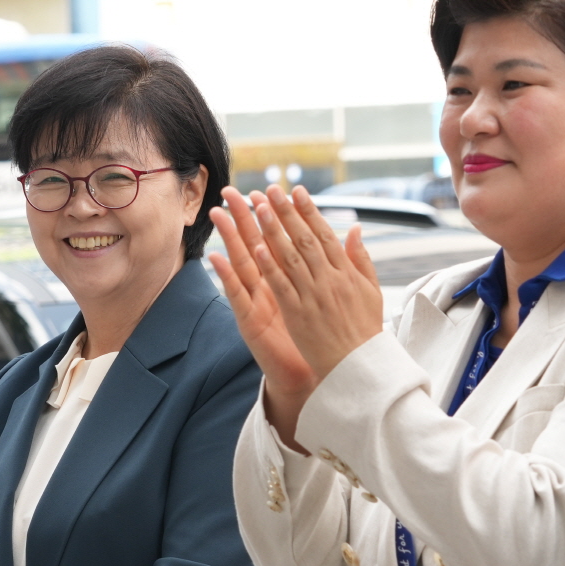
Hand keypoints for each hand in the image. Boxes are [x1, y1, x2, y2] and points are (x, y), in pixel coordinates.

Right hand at [210, 186, 318, 450]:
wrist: (316, 375)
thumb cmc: (321, 338)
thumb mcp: (332, 296)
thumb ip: (336, 266)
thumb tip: (349, 234)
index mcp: (289, 280)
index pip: (279, 241)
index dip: (273, 216)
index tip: (266, 190)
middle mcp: (270, 288)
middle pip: (254, 246)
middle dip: (243, 218)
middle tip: (230, 191)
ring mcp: (257, 303)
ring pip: (240, 265)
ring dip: (228, 239)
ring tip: (217, 214)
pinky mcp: (250, 322)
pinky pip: (236, 296)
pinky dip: (226, 278)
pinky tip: (215, 258)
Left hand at [237, 185, 384, 405]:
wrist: (359, 365)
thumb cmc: (364, 329)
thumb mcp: (371, 291)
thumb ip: (362, 259)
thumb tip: (356, 229)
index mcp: (347, 272)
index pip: (325, 234)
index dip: (309, 211)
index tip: (296, 191)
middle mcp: (330, 279)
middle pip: (304, 239)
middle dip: (286, 211)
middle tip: (271, 189)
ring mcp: (313, 296)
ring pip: (290, 256)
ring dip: (273, 230)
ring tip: (258, 207)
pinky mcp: (298, 314)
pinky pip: (282, 286)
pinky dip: (270, 266)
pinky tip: (257, 247)